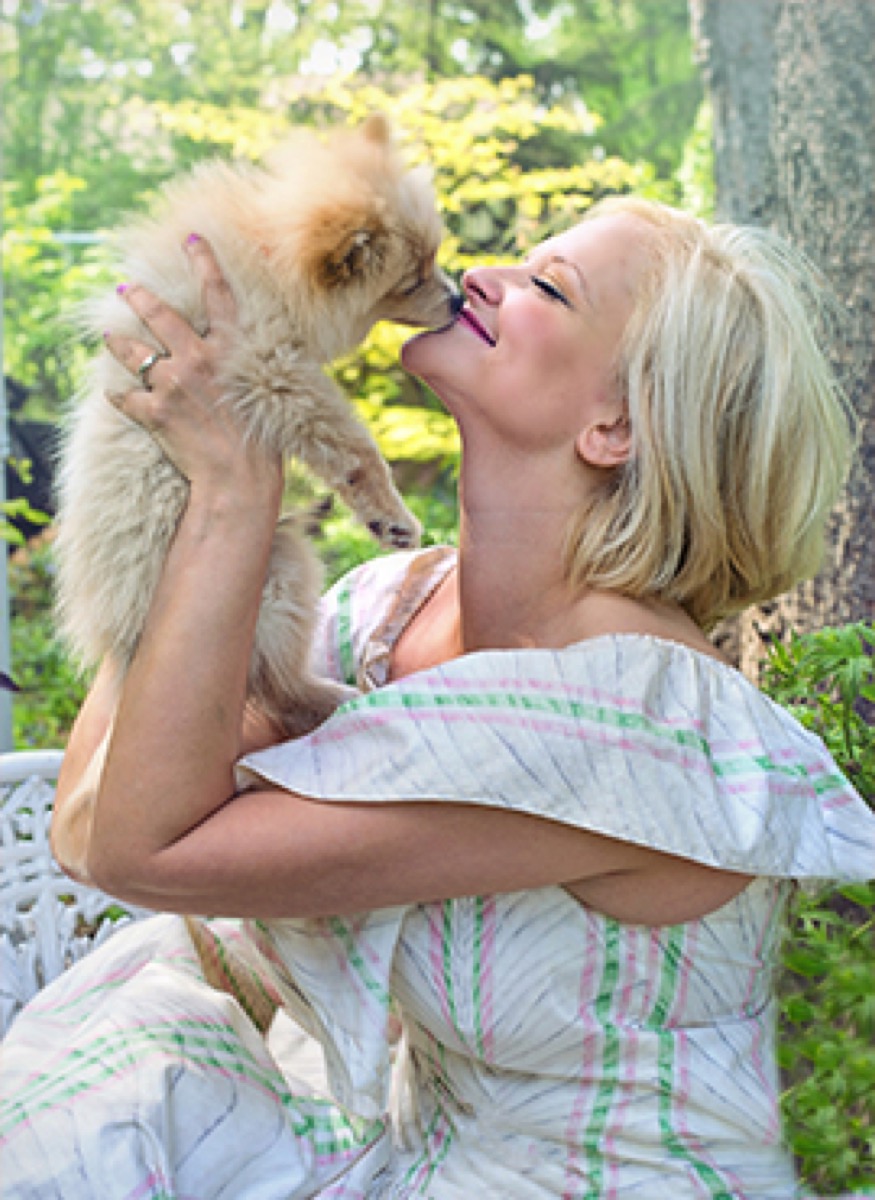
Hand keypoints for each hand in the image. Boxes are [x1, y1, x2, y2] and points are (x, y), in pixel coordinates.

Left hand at [104, 235, 282, 503]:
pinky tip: (116, 395)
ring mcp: (172, 383)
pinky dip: (119, 396)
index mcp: (231, 350)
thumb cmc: (262, 445)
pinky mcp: (152, 411)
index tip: (191, 239)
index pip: (217, 293)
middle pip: (158, 315)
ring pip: (131, 352)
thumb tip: (236, 361)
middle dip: (138, 297)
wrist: (239, 480)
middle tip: (126, 289)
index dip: (204, 260)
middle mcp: (198, 358)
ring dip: (117, 343)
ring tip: (109, 338)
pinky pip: (124, 396)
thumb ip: (243, 369)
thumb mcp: (266, 394)